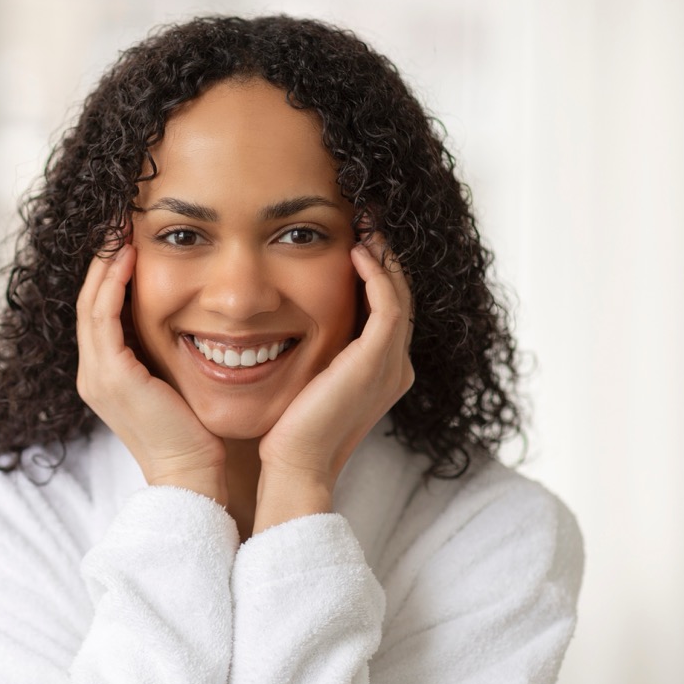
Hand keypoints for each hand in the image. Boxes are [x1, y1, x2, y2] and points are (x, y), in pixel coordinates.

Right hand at [76, 242, 227, 502]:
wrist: (192, 476)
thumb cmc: (197, 434)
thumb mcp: (179, 383)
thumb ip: (172, 353)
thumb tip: (196, 319)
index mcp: (107, 375)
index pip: (100, 311)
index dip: (110, 272)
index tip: (128, 237)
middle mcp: (94, 374)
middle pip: (88, 300)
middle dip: (102, 258)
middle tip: (119, 220)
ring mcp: (97, 375)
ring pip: (91, 303)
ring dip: (105, 263)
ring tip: (120, 227)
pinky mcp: (111, 377)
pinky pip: (103, 318)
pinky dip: (113, 284)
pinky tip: (129, 256)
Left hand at [253, 233, 414, 532]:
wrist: (291, 465)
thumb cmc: (286, 430)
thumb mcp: (304, 379)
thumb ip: (311, 350)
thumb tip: (283, 318)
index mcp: (381, 372)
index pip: (388, 309)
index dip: (376, 271)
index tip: (355, 238)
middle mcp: (395, 368)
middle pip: (400, 296)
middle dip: (384, 255)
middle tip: (365, 219)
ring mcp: (391, 366)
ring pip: (400, 295)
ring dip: (383, 256)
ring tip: (364, 226)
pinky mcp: (377, 362)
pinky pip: (389, 305)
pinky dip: (377, 275)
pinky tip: (356, 253)